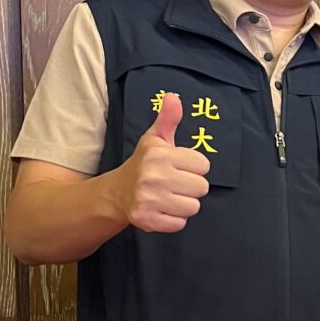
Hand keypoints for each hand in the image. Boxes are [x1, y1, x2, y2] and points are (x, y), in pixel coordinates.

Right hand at [115, 92, 211, 232]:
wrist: (116, 193)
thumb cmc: (143, 164)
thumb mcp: (155, 140)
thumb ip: (168, 119)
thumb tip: (174, 97)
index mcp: (159, 155)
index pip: (203, 165)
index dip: (194, 167)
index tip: (178, 167)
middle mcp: (153, 177)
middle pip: (202, 187)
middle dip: (191, 186)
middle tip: (174, 184)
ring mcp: (149, 200)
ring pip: (193, 207)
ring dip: (183, 204)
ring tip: (168, 196)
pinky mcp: (147, 220)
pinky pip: (180, 223)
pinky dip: (174, 220)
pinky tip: (162, 209)